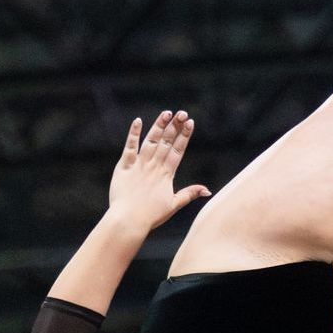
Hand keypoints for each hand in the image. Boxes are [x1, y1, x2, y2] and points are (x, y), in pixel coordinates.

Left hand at [107, 109, 209, 231]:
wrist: (128, 221)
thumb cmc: (150, 216)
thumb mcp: (173, 205)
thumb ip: (189, 194)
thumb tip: (207, 190)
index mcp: (166, 175)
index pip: (177, 151)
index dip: (184, 135)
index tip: (190, 122)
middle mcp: (154, 167)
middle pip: (166, 142)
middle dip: (175, 126)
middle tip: (182, 112)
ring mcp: (139, 165)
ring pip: (151, 141)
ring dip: (159, 126)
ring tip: (167, 113)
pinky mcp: (124, 167)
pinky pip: (129, 147)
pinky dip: (134, 134)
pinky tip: (138, 121)